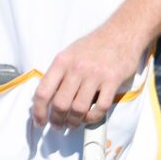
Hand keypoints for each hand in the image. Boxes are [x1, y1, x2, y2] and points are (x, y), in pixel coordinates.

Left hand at [32, 19, 146, 129]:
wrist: (122, 33)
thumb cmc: (94, 46)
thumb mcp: (70, 53)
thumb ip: (58, 74)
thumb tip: (45, 99)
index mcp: (62, 61)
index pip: (43, 92)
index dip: (38, 112)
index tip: (40, 122)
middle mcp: (77, 68)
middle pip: (60, 104)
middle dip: (57, 120)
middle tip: (59, 126)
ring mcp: (95, 75)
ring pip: (79, 109)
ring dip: (74, 122)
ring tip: (74, 123)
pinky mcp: (112, 81)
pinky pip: (101, 107)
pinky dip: (93, 117)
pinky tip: (91, 117)